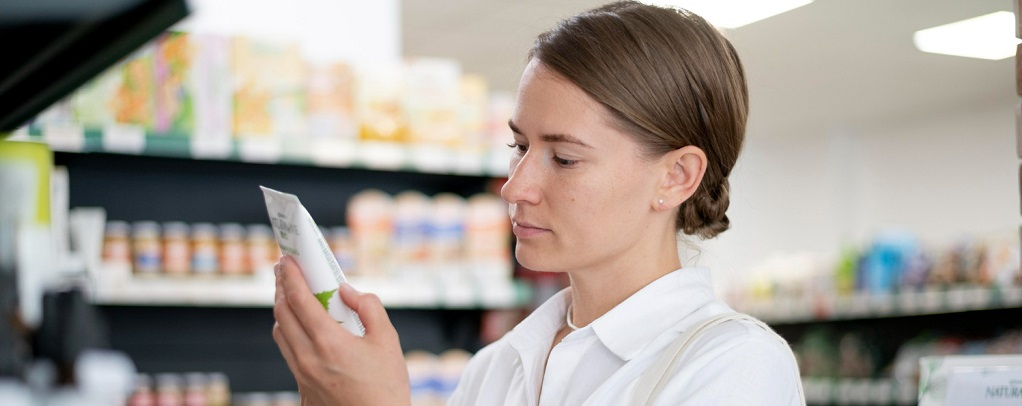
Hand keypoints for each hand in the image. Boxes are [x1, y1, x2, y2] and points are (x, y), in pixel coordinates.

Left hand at [272, 256, 410, 405]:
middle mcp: (308, 359)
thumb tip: (348, 291)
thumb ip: (369, 308)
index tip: (288, 259)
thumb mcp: (388, 341)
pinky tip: (303, 330)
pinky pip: (289, 355)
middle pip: (281, 314)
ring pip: (280, 335)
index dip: (291, 275)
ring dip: (282, 311)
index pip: (298, 299)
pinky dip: (290, 334)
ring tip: (291, 296)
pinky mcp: (303, 390)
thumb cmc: (387, 389)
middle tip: (285, 270)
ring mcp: (302, 377)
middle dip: (281, 287)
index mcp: (328, 343)